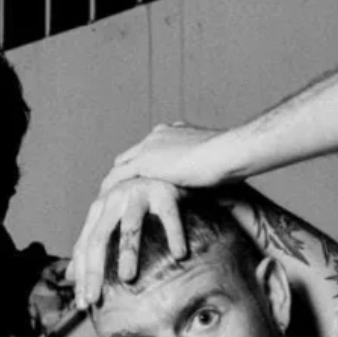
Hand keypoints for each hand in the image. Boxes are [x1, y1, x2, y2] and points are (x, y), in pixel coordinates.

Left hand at [68, 176, 191, 308]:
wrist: (166, 166)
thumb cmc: (138, 201)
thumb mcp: (111, 220)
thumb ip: (92, 245)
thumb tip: (69, 276)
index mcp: (98, 210)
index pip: (84, 247)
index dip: (82, 276)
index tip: (83, 305)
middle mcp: (113, 200)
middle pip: (98, 239)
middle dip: (94, 271)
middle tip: (94, 299)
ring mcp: (138, 193)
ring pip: (129, 227)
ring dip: (128, 253)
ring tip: (128, 279)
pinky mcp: (165, 191)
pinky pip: (170, 216)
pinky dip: (174, 235)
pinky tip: (179, 255)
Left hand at [100, 121, 226, 194]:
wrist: (229, 152)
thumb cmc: (233, 160)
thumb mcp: (216, 163)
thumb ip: (207, 170)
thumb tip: (218, 187)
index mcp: (175, 133)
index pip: (149, 149)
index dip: (142, 165)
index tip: (138, 181)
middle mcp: (158, 136)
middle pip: (130, 156)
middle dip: (123, 173)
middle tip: (115, 193)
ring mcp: (150, 147)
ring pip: (121, 166)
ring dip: (112, 183)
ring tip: (104, 202)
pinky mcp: (145, 162)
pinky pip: (118, 177)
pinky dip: (110, 189)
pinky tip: (104, 203)